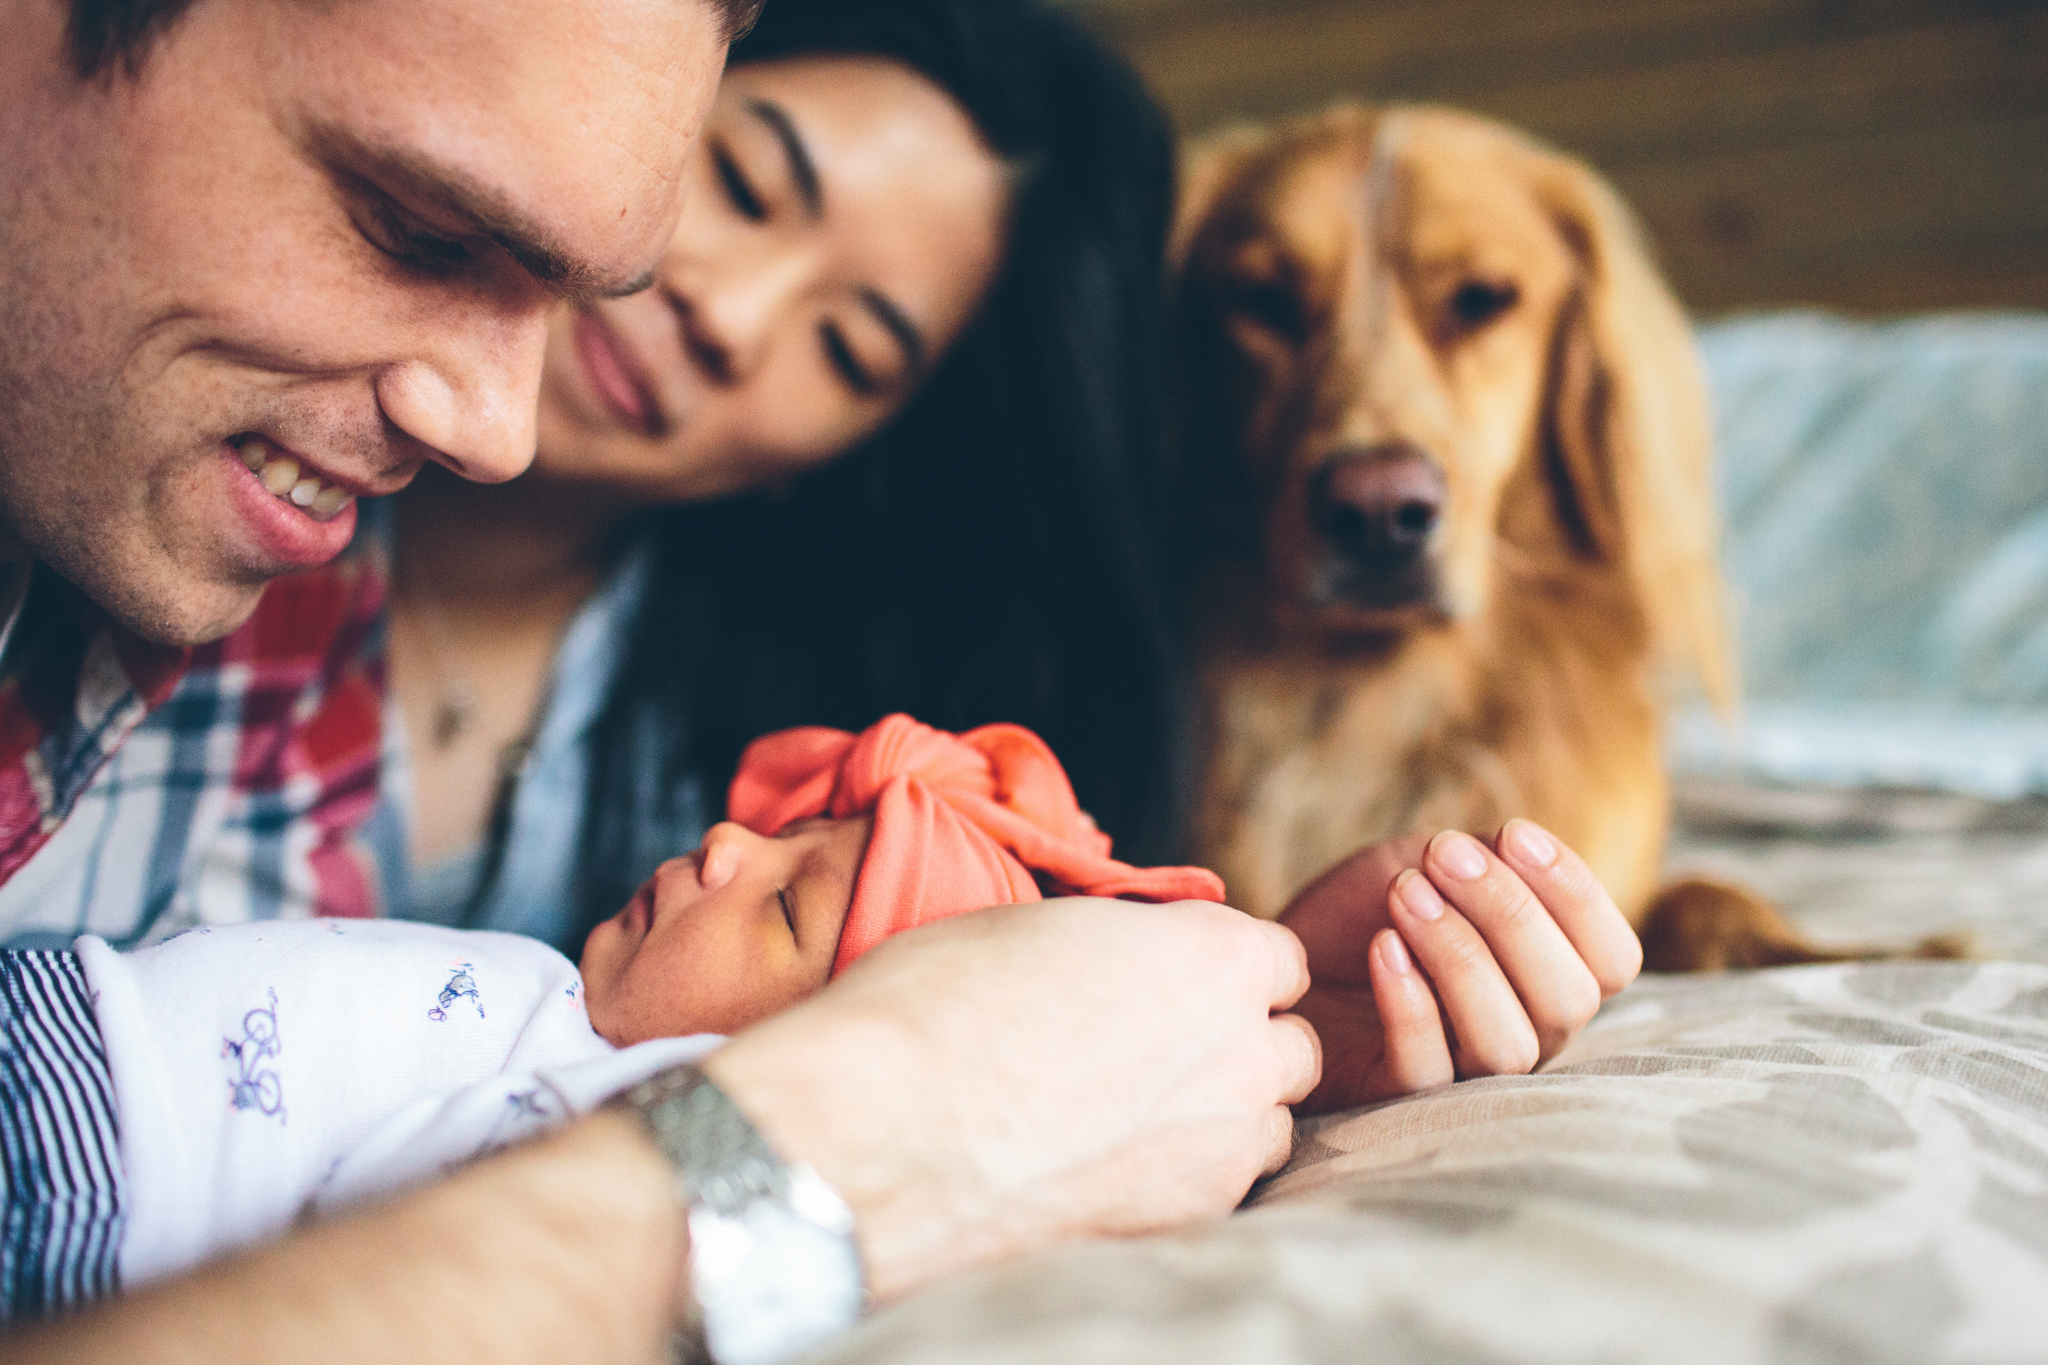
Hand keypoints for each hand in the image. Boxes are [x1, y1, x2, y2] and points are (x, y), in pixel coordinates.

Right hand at [703, 897, 1318, 1300]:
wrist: (879, 1135)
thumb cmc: (934, 1008)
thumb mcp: (1031, 927)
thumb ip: (1116, 944)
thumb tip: (1124, 961)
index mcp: (1212, 957)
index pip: (1279, 959)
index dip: (1225, 967)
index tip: (1176, 980)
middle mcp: (1240, 1051)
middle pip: (1291, 1046)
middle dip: (1243, 1043)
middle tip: (1159, 1047)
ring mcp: (1221, 1147)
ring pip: (1266, 1126)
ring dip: (1224, 1114)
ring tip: (1133, 1112)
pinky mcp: (1184, 1221)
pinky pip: (1220, 1190)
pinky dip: (1184, 1176)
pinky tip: (1109, 1167)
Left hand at [1280, 820, 1640, 1112]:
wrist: (1274, 954)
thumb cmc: (1363, 911)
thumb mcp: (1430, 865)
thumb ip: (1486, 860)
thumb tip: (1516, 848)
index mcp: (1550, 979)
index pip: (1613, 960)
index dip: (1577, 894)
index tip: (1511, 832)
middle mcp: (1526, 1036)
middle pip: (1568, 1000)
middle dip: (1510, 914)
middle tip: (1440, 854)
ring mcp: (1465, 1076)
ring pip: (1508, 1045)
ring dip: (1462, 957)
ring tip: (1406, 894)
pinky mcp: (1395, 1098)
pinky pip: (1427, 1071)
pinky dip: (1410, 1003)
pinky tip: (1382, 946)